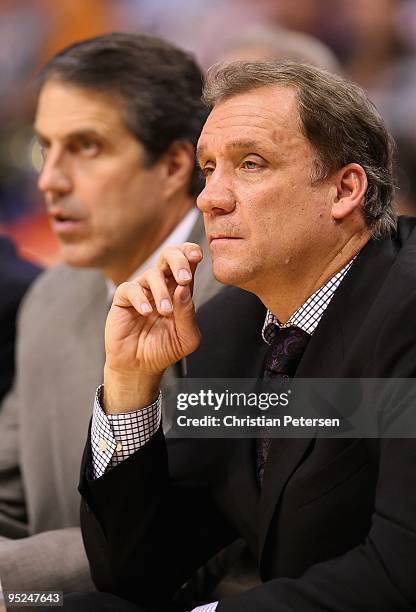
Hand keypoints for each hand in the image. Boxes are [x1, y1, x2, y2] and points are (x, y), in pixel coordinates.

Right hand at [103, 243, 202, 412]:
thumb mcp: (186, 337)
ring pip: (151, 274)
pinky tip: (146, 312)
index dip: (191, 253)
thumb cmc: (165, 349)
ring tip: (165, 312)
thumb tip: (185, 288)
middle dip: (178, 261)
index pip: (187, 262)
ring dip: (161, 291)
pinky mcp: (124, 299)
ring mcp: (142, 290)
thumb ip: (188, 314)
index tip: (197, 256)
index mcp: (180, 290)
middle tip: (184, 278)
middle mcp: (161, 285)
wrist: (140, 367)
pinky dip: (140, 298)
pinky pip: (131, 288)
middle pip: (168, 256)